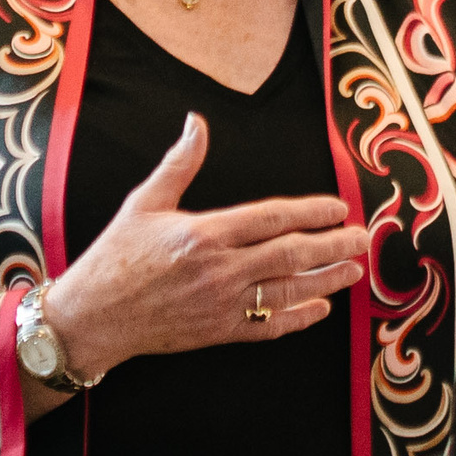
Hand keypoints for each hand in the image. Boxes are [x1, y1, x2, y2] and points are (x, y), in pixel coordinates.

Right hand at [36, 112, 368, 382]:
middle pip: (291, 255)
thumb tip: (197, 122)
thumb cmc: (115, 256)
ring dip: (327, 280)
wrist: (93, 316)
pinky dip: (298, 318)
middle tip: (362, 238)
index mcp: (204, 233)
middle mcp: (219, 270)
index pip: (272, 218)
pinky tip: (320, 309)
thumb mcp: (144, 202)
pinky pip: (269, 327)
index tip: (338, 207)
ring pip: (288, 291)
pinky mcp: (218, 332)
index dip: (311, 212)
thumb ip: (179, 163)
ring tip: (354, 270)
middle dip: (333, 245)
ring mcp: (221, 305)